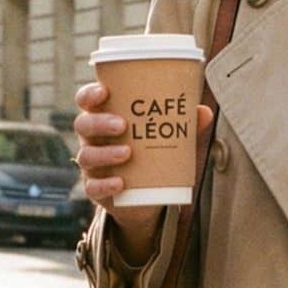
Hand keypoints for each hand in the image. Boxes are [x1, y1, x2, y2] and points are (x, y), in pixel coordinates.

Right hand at [75, 81, 210, 244]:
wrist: (146, 195)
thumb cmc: (152, 154)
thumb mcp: (168, 137)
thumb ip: (184, 124)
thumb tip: (204, 112)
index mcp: (104, 117)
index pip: (87, 100)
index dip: (90, 94)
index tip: (105, 91)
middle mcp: (93, 139)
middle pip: (84, 125)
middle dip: (100, 123)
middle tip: (122, 125)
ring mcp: (92, 164)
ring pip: (87, 155)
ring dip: (105, 153)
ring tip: (127, 153)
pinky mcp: (96, 188)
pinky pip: (93, 187)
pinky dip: (105, 184)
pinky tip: (120, 183)